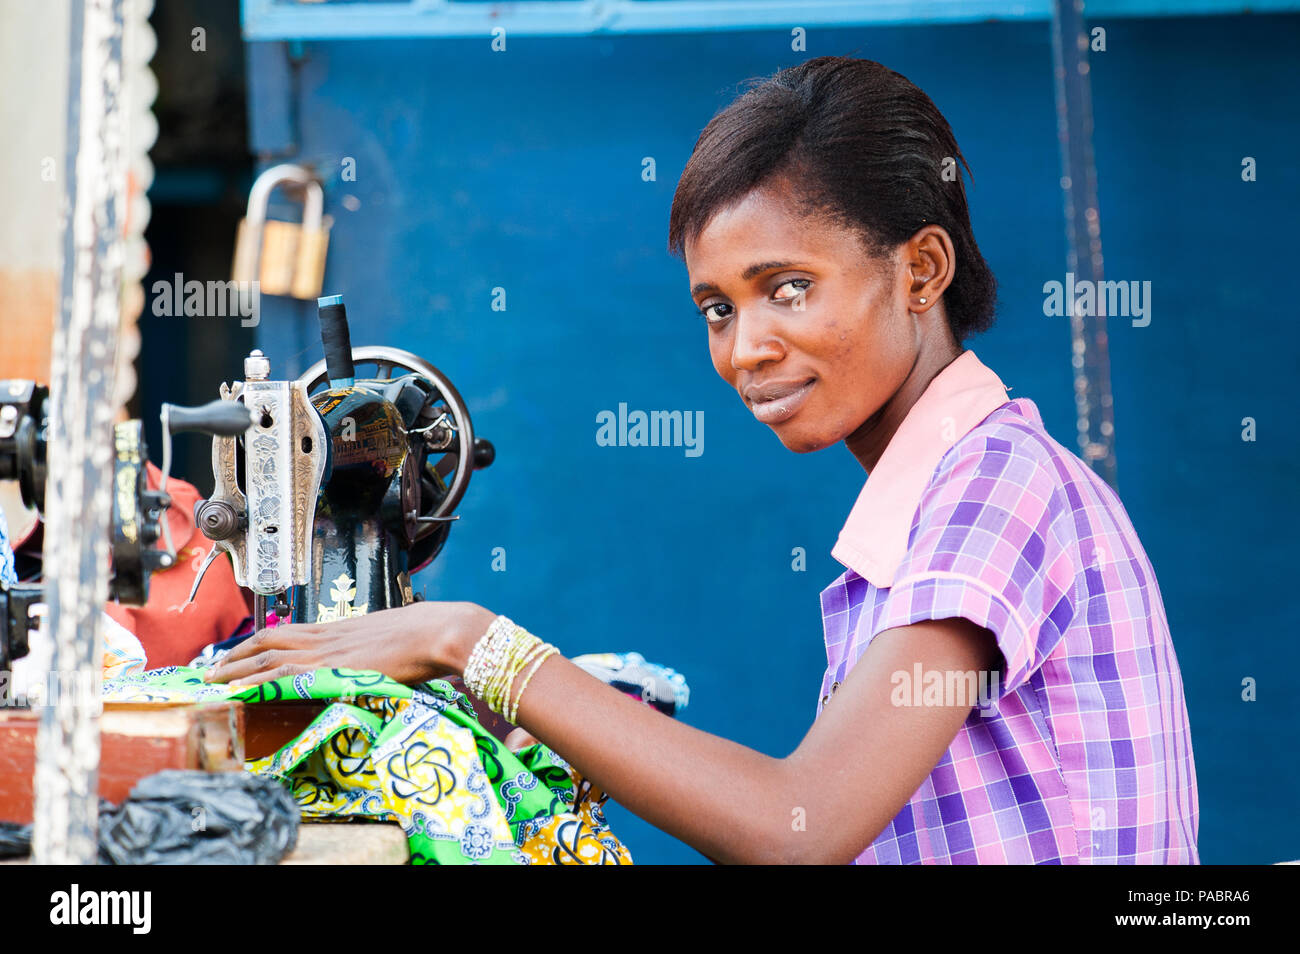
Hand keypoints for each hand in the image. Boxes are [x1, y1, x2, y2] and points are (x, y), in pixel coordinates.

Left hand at [205, 600, 495, 687]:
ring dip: (236, 668)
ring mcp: (329, 651)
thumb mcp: (394, 642)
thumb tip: (374, 665)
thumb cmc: (430, 636)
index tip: (239, 653)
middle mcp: (329, 636)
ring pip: (268, 656)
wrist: (441, 631)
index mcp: (342, 629)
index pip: (288, 633)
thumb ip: (376, 653)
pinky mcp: (334, 667)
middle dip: (237, 654)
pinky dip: (258, 681)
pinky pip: (285, 674)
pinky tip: (240, 690)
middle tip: (211, 669)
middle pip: (270, 640)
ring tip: (211, 681)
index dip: (259, 642)